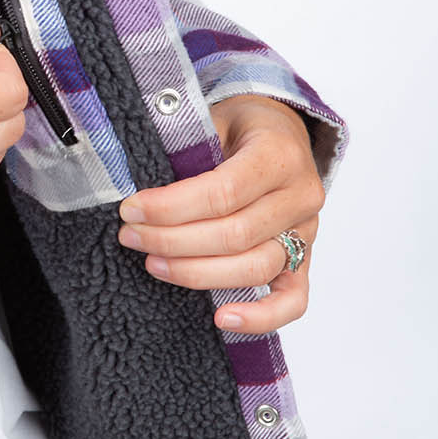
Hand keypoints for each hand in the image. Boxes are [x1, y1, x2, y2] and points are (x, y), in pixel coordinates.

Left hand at [115, 93, 324, 332]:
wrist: (279, 133)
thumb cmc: (239, 128)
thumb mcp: (212, 119)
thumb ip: (186, 149)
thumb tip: (138, 187)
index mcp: (280, 154)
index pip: (222, 192)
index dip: (171, 208)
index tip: (130, 210)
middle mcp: (300, 195)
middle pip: (234, 235)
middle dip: (172, 240)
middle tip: (130, 236)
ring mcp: (306, 232)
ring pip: (254, 268)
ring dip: (196, 273)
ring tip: (153, 264)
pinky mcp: (304, 260)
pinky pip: (292, 300)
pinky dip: (260, 317)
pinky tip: (221, 319)